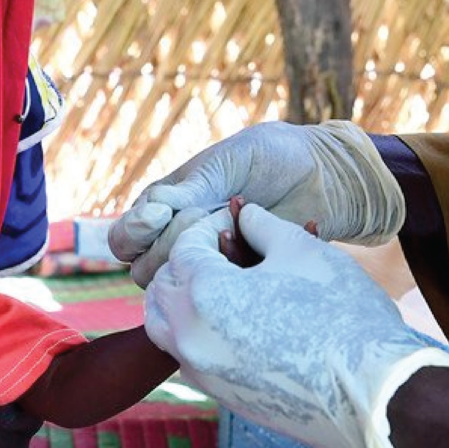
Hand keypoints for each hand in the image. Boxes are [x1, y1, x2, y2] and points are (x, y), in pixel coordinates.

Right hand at [110, 120, 404, 285]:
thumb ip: (190, 187)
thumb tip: (153, 208)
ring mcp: (210, 262)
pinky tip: (261, 247)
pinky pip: (226, 291)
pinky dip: (239, 270)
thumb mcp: (227, 162)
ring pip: (181, 285)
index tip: (162, 215)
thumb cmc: (269, 157)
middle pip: (146, 268)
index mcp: (163, 206)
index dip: (134, 234)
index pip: (125, 238)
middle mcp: (178, 239)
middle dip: (174, 243)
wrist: (323, 174)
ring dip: (202, 261)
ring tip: (234, 232)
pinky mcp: (242, 280)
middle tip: (208, 217)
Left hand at [144, 204, 448, 447]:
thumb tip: (245, 215)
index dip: (209, 224)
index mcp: (203, 293)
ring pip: (163, 324)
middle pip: (162, 285)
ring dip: (180, 296)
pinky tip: (231, 316)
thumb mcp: (300, 249)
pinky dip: (193, 328)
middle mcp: (189, 335)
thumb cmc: (341, 313)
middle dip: (186, 259)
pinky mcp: (220, 394)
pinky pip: (187, 352)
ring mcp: (201, 370)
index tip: (235, 218)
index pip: (184, 246)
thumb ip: (261, 225)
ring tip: (217, 279)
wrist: (377, 394)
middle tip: (220, 247)